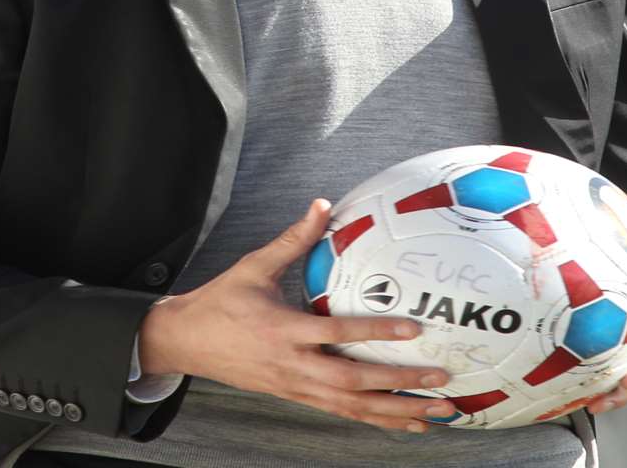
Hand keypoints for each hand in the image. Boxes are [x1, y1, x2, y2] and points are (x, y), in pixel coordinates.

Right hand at [138, 199, 456, 431]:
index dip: (375, 332)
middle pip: (352, 381)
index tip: (413, 329)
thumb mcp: (254, 266)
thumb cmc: (220, 302)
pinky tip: (404, 421)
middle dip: (399, 384)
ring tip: (437, 411)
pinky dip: (375, 418)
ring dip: (395, 411)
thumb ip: (292, 238)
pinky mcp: (295, 396)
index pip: (336, 333)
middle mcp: (292, 365)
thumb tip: (322, 205)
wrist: (185, 342)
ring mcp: (294, 386)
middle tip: (441, 379)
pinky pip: (341, 411)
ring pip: (351, 405)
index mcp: (282, 329)